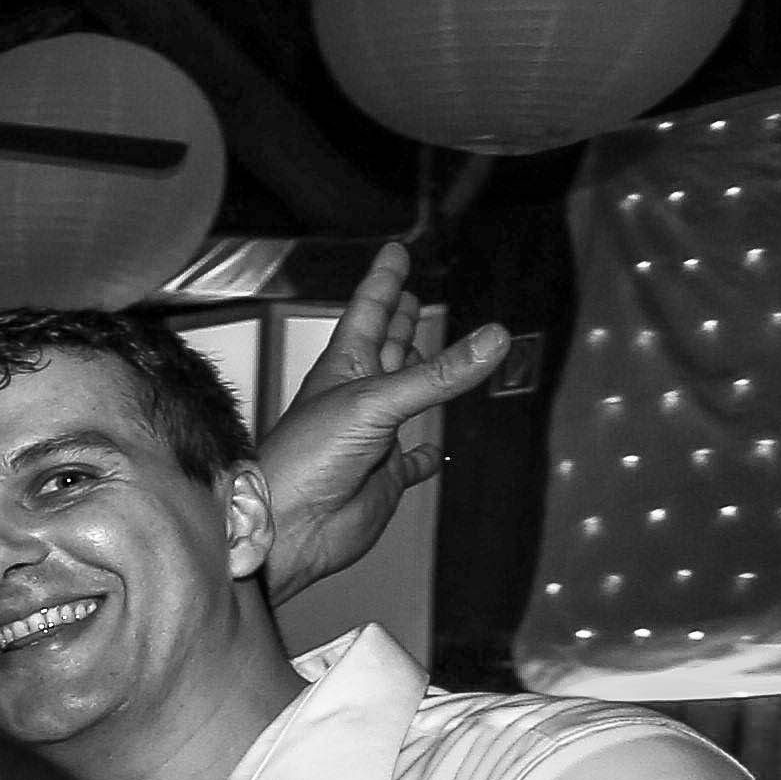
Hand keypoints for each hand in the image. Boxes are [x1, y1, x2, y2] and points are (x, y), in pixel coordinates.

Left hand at [253, 236, 510, 596]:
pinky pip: (410, 461)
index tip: (395, 252)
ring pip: (404, 397)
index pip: (369, 311)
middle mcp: (358, 398)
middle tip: (409, 294)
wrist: (287, 527)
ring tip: (433, 353)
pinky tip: (432, 452)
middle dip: (398, 320)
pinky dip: (424, 455)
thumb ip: (437, 374)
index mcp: (344, 368)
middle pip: (386, 348)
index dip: (383, 280)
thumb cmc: (306, 459)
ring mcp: (372, 437)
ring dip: (418, 376)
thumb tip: (493, 337)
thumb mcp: (375, 403)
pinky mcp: (385, 476)